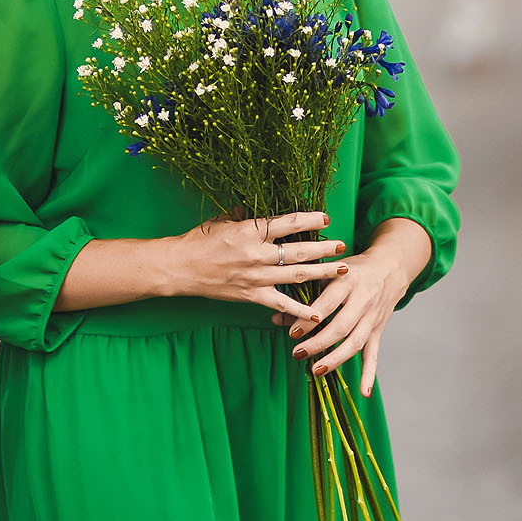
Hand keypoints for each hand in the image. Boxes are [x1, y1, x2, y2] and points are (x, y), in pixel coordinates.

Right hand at [165, 211, 346, 317]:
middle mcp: (256, 253)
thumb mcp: (223, 220)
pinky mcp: (251, 295)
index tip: (325, 219)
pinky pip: (281, 303)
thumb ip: (244, 214)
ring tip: (342, 270)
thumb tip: (258, 207)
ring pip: (296, 275)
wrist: (179, 267)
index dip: (310, 220)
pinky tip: (318, 313)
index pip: (288, 223)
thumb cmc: (198, 241)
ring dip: (322, 273)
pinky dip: (300, 310)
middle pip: (299, 250)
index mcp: (250, 230)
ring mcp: (255, 276)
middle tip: (342, 245)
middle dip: (324, 248)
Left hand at [282, 218, 431, 395]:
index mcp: (347, 280)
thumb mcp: (328, 273)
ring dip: (336, 359)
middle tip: (297, 353)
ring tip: (316, 371)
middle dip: (318, 343)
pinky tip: (364, 392)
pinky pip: (374, 354)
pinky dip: (369, 374)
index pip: (326, 304)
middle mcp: (362, 299)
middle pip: (341, 327)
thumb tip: (276, 318)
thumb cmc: (351, 269)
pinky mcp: (378, 330)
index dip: (308, 320)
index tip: (291, 333)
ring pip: (355, 342)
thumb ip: (304, 294)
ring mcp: (372, 317)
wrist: (389, 267)